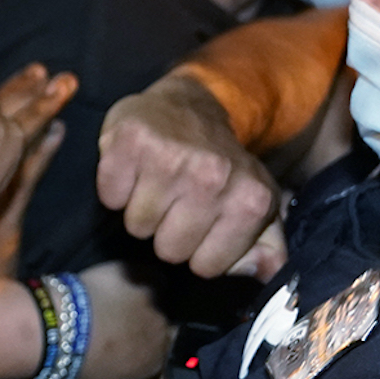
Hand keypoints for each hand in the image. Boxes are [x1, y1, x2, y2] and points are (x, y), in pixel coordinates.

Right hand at [96, 72, 284, 278]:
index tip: (202, 224)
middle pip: (168, 250)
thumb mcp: (256, 206)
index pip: (207, 267)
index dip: (199, 251)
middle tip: (175, 203)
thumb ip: (268, 248)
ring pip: (137, 227)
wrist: (190, 106)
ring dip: (141, 210)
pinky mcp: (131, 140)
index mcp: (250, 199)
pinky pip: (111, 198)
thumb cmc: (221, 166)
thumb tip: (263, 272)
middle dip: (168, 232)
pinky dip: (117, 189)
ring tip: (156, 185)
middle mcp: (212, 176)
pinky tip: (135, 171)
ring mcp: (170, 157)